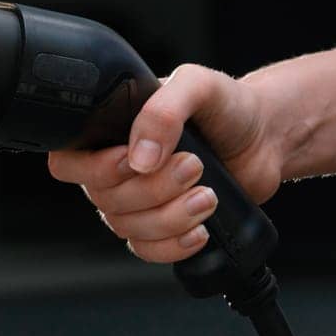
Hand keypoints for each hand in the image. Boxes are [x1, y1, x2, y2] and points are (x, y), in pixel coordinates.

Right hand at [46, 63, 283, 263]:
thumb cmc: (228, 105)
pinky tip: (199, 229)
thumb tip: (140, 157)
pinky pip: (146, 250)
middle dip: (152, 189)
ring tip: (207, 195)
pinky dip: (172, 246)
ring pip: (127, 227)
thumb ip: (163, 111)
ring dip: (169, 218)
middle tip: (194, 166)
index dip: (95, 169)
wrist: (265, 137)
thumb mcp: (197, 85)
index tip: (133, 160)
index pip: (69, 160)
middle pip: (104, 199)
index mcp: (113, 129)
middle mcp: (118, 166)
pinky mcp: (162, 226)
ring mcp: (138, 200)